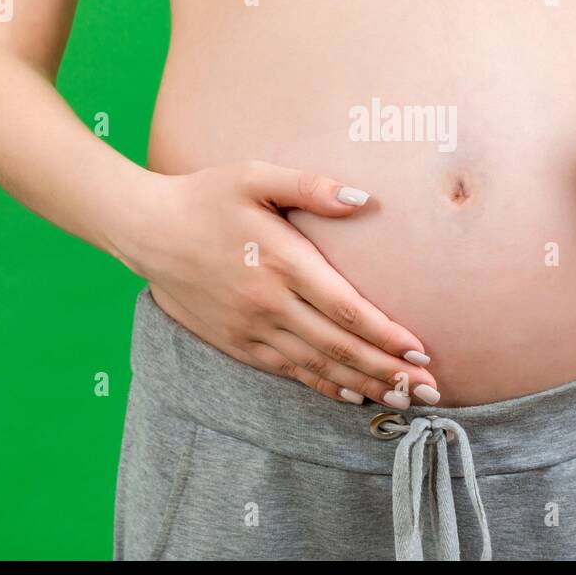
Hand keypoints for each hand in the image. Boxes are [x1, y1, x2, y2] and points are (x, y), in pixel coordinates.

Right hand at [114, 161, 438, 406]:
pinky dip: (322, 385)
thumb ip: (310, 186)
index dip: (385, 333)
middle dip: (388, 369)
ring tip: (403, 398)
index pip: (346, 308)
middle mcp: (269, 302)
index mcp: (282, 261)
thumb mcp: (255, 176)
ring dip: (363, 384)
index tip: (419, 349)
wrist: (146, 229)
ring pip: (317, 365)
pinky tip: (350, 395)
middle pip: (339, 345)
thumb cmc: (206, 196)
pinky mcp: (236, 342)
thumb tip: (362, 198)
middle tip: (429, 388)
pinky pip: (287, 371)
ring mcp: (251, 327)